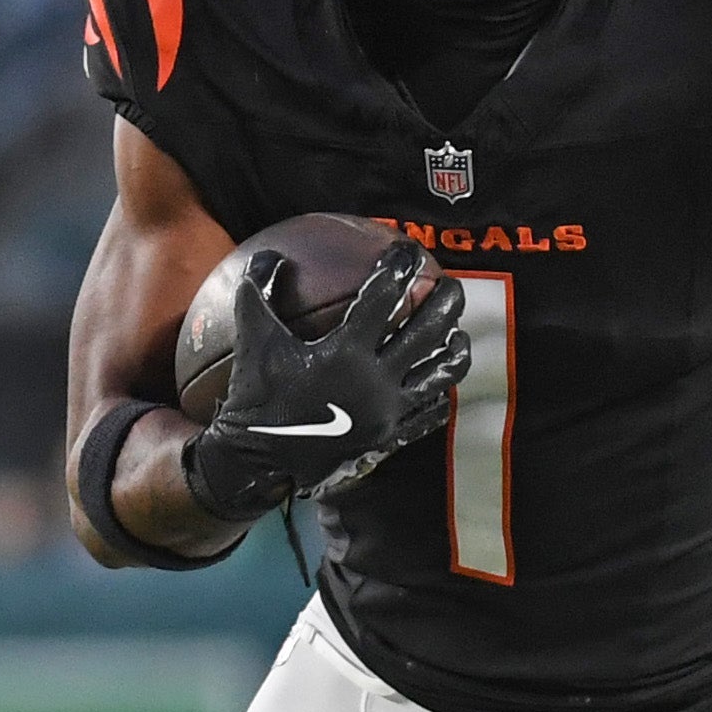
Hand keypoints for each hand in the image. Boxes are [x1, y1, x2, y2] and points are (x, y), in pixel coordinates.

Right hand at [184, 240, 471, 518]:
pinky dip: (441, 393)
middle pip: (428, 331)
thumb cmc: (257, 397)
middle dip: (446, 301)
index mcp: (346, 352)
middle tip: (450, 283)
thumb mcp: (253, 340)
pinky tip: (443, 381)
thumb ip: (258, 292)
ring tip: (458, 332)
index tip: (406, 250)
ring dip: (455, 348)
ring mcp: (388, 412)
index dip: (399, 267)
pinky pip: (429, 413)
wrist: (260, 462)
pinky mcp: (391, 437)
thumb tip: (267, 253)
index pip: (384, 297)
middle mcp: (376, 381)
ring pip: (440, 374)